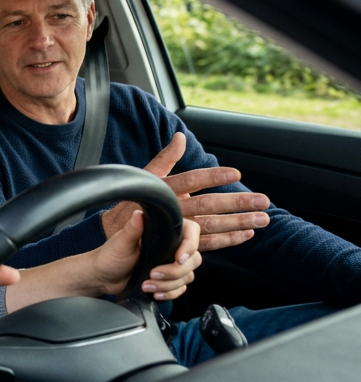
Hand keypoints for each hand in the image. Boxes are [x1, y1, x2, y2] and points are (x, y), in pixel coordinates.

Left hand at [92, 210, 201, 299]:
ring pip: (187, 276)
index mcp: (163, 233)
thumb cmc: (110, 256)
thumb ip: (132, 229)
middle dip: (174, 271)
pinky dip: (168, 293)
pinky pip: (180, 289)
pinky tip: (154, 293)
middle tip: (153, 273)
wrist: (102, 277)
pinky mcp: (168, 280)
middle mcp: (171, 247)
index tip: (179, 258)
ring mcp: (170, 264)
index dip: (190, 245)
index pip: (191, 232)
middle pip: (193, 259)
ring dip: (168, 284)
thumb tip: (139, 214)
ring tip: (146, 285)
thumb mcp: (120, 242)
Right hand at [101, 132, 268, 251]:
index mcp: (164, 189)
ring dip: (238, 222)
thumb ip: (166, 157)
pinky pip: (207, 244)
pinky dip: (228, 240)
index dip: (212, 177)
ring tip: (262, 219)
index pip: (190, 180)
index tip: (234, 173)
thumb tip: (180, 136)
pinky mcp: (179, 244)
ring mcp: (177, 228)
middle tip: (262, 200)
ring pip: (210, 226)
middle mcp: (172, 209)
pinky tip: (246, 234)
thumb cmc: (137, 198)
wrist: (118, 231)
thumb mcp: (147, 175)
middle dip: (236, 203)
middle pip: (207, 205)